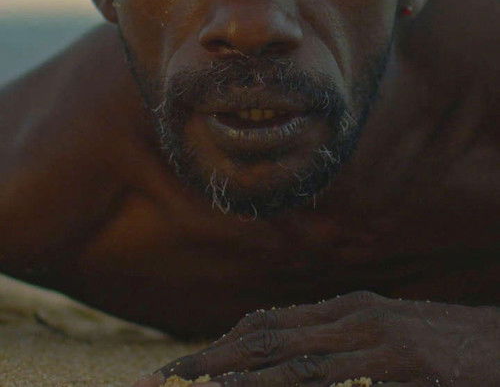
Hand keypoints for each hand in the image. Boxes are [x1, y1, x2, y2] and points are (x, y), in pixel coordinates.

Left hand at [133, 291, 499, 385]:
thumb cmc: (450, 348)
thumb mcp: (391, 340)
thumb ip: (344, 351)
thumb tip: (293, 365)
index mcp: (347, 310)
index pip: (269, 325)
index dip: (222, 345)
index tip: (180, 369)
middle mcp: (353, 317)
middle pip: (267, 338)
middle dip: (209, 362)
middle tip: (159, 381)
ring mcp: (377, 340)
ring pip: (292, 361)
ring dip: (236, 378)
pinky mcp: (403, 362)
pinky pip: (334, 381)